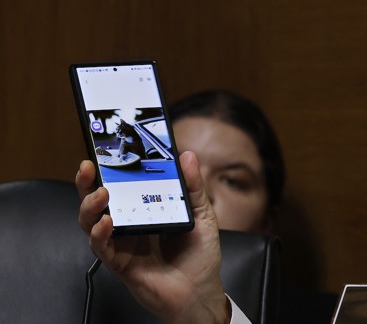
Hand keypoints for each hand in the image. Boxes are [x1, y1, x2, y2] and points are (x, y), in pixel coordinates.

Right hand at [76, 152, 228, 323]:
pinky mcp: (119, 262)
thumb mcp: (202, 215)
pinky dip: (100, 233)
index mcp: (146, 209)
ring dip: (90, 205)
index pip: (121, 184)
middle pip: (98, 199)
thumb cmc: (200, 255)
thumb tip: (187, 156)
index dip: (109, 168)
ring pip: (90, 221)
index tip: (105, 150)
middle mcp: (129, 224)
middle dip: (87, 181)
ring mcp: (121, 242)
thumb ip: (193, 187)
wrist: (200, 291)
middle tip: (88, 166)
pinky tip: (107, 223)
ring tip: (101, 192)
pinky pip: (101, 246)